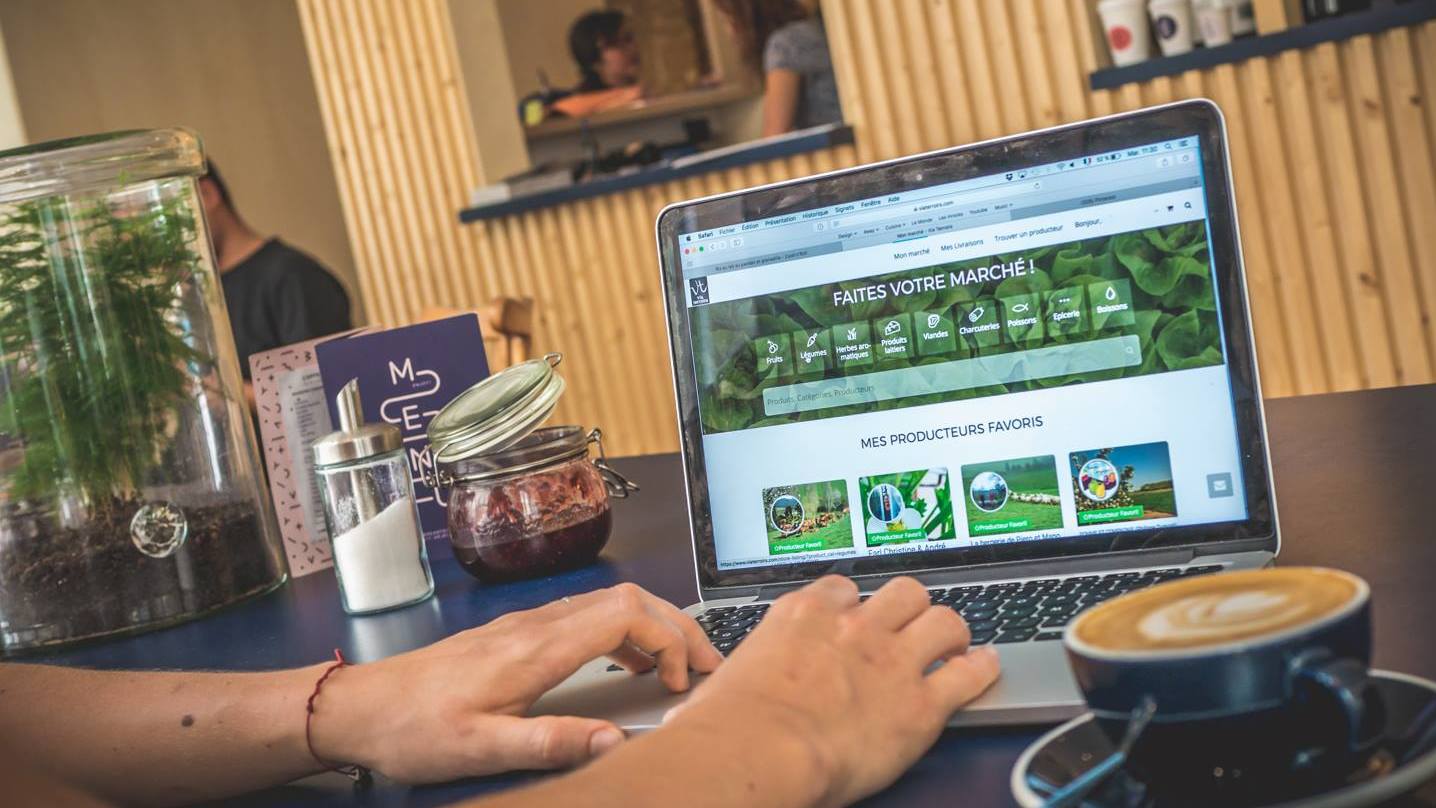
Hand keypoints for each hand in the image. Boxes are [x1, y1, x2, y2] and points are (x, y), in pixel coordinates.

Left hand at [310, 583, 722, 781]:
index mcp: (535, 649)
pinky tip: (627, 662)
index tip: (684, 679)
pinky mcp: (517, 636)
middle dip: (677, 625)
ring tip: (679, 666)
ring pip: (609, 603)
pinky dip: (624, 632)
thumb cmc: (413, 729)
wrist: (361, 707)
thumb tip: (615, 739)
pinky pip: (587, 617)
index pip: (625, 613)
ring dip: (653, 626)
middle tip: (708, 665)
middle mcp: (536, 626)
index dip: (669, 637)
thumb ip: (550, 742)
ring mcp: (527, 626)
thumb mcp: (480, 748)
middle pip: (628, 599)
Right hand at [667, 576, 999, 807]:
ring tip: (954, 643)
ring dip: (950, 630)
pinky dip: (981, 668)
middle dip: (911, 607)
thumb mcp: (724, 683)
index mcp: (804, 616)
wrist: (759, 751)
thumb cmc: (730, 727)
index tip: (858, 616)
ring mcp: (891, 661)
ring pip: (944, 619)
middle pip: (904, 591)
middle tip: (912, 627)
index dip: (856, 603)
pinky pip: (968, 671)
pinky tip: (984, 667)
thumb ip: (734, 681)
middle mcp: (853, 628)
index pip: (844, 588)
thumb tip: (698, 708)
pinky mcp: (920, 704)